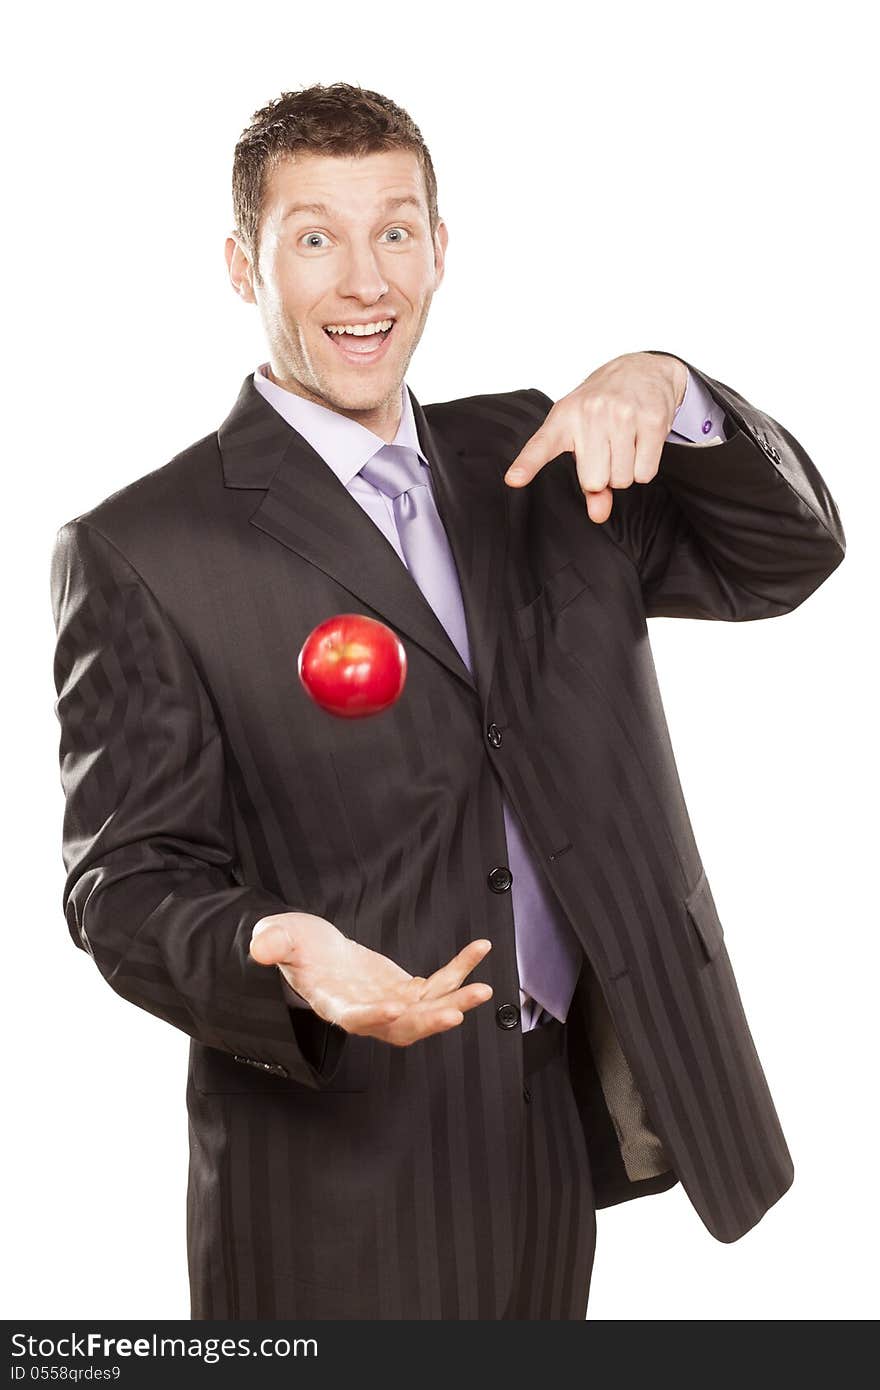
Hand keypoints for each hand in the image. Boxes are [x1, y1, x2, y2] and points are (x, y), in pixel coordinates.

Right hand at [249, 911, 493, 1045]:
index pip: (353, 1019)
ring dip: (455, 1002)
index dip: (372, 1017)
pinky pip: (439, 983)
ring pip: (427, 1011)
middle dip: (428, 1022)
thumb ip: (272, 942)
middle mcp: (366, 1012)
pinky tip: (479, 949)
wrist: (314, 949)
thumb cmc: (293, 944)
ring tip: (484, 989)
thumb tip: (261, 948)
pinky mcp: (406, 989)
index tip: (394, 1008)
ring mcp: (389, 1003)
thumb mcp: (278, 935)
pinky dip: (459, 969)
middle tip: (456, 1014)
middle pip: (401, 1028)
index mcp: (333, 1004)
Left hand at [504, 351, 687, 522]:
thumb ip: (588, 481)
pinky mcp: (651, 419)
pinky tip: (642, 442)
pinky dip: (645, 466)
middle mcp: (590, 413)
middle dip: (605, 476)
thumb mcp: (583, 436)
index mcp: (564, 417)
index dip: (527, 464)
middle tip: (608, 450)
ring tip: (625, 443)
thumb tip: (598, 514)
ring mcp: (622, 413)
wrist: (640, 370)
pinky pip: (645, 472)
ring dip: (626, 471)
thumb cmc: (603, 407)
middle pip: (595, 481)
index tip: (514, 479)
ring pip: (623, 479)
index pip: (542, 445)